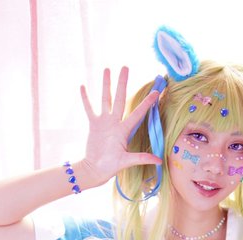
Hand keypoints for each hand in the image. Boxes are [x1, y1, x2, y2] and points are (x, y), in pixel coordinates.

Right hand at [80, 66, 161, 187]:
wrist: (95, 170)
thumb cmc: (111, 167)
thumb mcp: (126, 162)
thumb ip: (141, 158)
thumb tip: (159, 161)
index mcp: (123, 130)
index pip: (137, 113)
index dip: (147, 103)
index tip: (156, 91)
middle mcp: (115, 123)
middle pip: (119, 98)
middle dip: (122, 83)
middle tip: (125, 67)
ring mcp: (104, 123)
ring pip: (105, 99)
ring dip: (106, 85)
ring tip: (107, 69)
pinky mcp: (93, 125)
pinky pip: (89, 109)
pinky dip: (86, 99)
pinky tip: (83, 86)